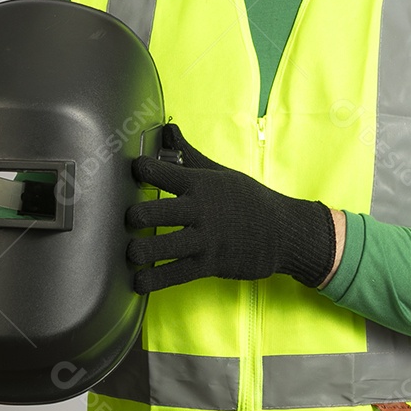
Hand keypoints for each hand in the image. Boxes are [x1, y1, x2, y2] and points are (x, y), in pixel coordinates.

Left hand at [126, 123, 335, 293]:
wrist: (283, 231)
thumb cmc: (248, 200)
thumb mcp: (220, 172)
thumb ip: (188, 154)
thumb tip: (168, 129)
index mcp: (200, 183)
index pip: (161, 172)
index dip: (142, 170)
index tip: (132, 173)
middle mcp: (200, 210)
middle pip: (155, 212)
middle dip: (135, 216)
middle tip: (127, 219)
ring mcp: (205, 239)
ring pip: (162, 246)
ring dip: (140, 251)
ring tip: (130, 252)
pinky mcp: (209, 264)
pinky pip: (175, 274)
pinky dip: (154, 280)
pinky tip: (138, 281)